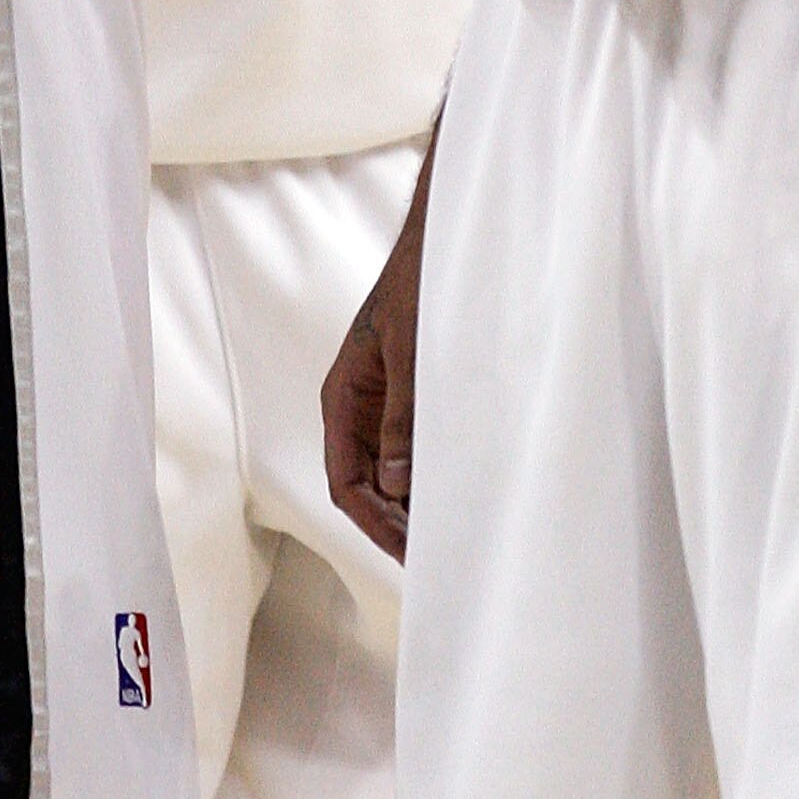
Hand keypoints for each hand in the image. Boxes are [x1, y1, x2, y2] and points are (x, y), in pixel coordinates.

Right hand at [322, 143, 432, 562]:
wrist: (443, 243)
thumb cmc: (418, 287)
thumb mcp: (410, 355)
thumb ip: (401, 419)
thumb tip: (394, 484)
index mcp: (343, 396)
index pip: (344, 480)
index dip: (373, 522)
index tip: (407, 550)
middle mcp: (357, 406)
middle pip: (364, 485)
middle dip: (393, 522)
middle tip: (434, 555)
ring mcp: (382, 404)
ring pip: (387, 471)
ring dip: (411, 502)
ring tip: (449, 531)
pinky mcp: (408, 397)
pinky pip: (408, 448)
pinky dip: (426, 474)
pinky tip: (455, 490)